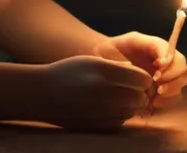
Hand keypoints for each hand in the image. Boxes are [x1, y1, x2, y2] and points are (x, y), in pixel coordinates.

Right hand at [34, 55, 151, 131]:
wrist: (42, 93)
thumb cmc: (69, 73)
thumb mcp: (92, 61)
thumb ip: (119, 67)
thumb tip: (144, 78)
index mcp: (103, 71)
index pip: (142, 79)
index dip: (142, 78)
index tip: (136, 78)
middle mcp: (102, 92)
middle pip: (139, 98)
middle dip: (138, 94)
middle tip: (130, 89)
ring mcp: (98, 112)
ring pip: (131, 112)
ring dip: (128, 106)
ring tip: (115, 98)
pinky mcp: (94, 126)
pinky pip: (119, 123)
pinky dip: (118, 116)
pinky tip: (106, 108)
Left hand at [94, 32, 186, 108]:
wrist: (100, 61)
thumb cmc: (114, 48)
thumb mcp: (131, 40)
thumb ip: (148, 44)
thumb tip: (162, 61)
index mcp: (161, 50)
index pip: (177, 57)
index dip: (172, 66)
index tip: (158, 69)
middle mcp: (166, 64)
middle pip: (183, 72)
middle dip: (173, 80)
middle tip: (158, 86)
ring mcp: (164, 79)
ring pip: (180, 87)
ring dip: (172, 91)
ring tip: (156, 95)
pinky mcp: (158, 93)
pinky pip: (172, 99)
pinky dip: (166, 102)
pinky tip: (154, 101)